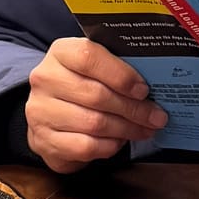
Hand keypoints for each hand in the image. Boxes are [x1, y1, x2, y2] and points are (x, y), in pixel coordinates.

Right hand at [26, 37, 166, 174]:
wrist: (49, 115)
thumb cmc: (80, 88)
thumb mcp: (95, 69)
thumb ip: (117, 70)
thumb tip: (157, 86)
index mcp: (60, 53)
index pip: (89, 57)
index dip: (121, 75)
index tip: (144, 90)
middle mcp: (46, 79)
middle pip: (96, 94)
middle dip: (133, 108)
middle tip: (156, 116)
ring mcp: (41, 111)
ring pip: (94, 123)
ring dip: (126, 129)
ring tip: (144, 129)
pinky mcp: (45, 140)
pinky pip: (86, 146)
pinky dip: (109, 145)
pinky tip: (120, 141)